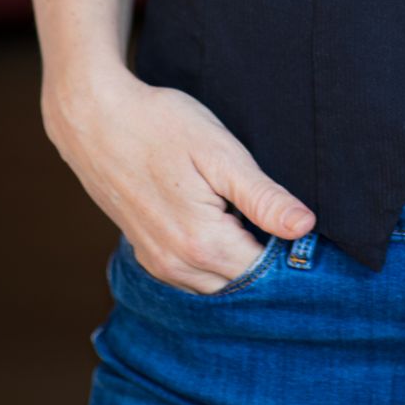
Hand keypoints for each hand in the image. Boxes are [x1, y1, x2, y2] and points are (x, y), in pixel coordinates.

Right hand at [42, 60, 314, 294]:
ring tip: (258, 222)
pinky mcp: (148, 256)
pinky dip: (217, 263)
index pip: (266, 273)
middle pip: (243, 285)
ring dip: (242, 264)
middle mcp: (178, 267)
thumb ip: (262, 197)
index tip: (310, 232)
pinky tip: (227, 228)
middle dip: (270, 263)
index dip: (293, 254)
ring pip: (219, 285)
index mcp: (202, 244)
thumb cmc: (161, 126)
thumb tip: (305, 228)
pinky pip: (194, 277)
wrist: (95, 119)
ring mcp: (159, 266)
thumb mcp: (219, 153)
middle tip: (288, 224)